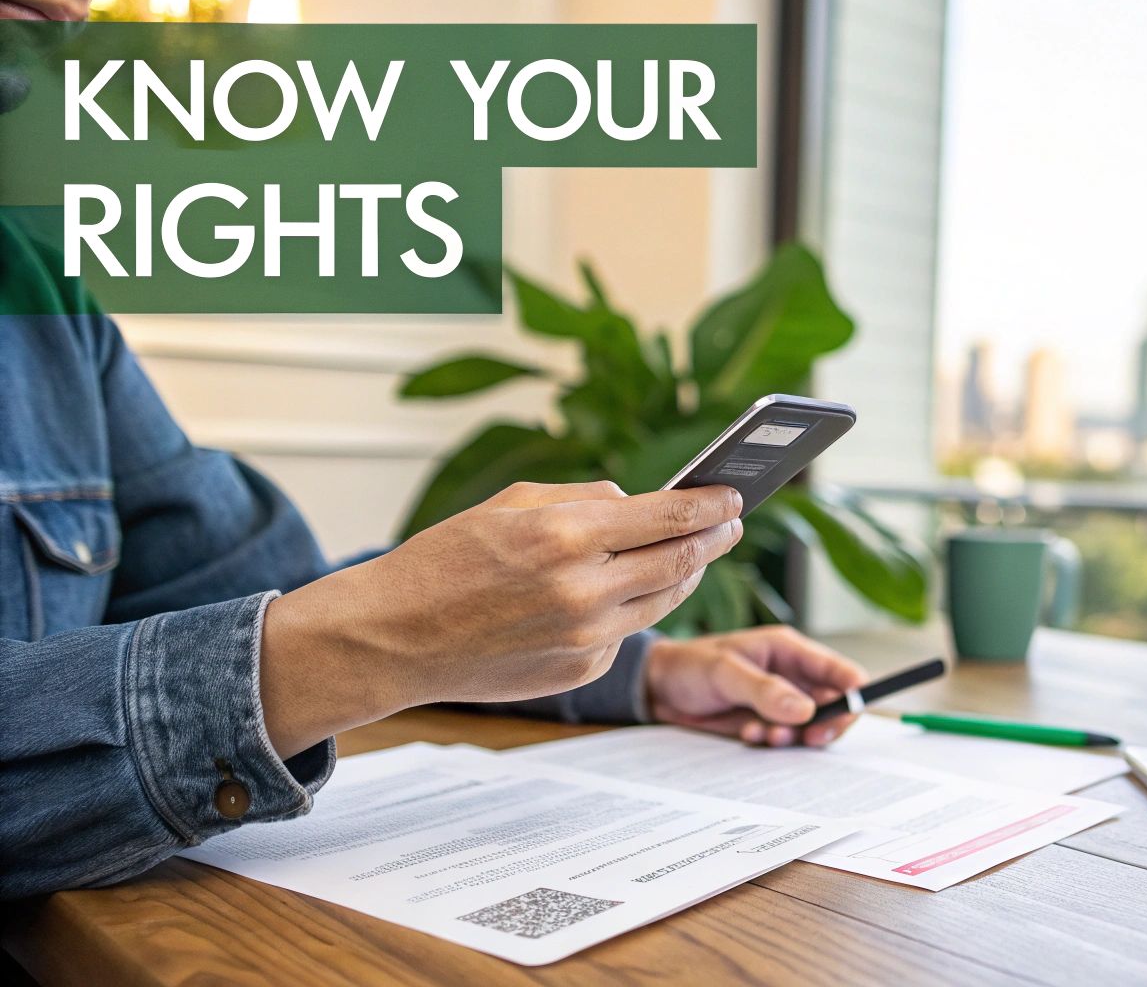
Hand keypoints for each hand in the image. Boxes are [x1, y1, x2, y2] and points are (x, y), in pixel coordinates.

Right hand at [259, 480, 743, 756]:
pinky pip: (626, 632)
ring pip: (663, 601)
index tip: (733, 496)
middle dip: (715, 539)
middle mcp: (584, 590)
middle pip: (680, 561)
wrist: (394, 639)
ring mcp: (586, 638)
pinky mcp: (581, 669)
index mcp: (566, 535)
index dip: (710, 504)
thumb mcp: (511, 504)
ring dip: (688, 574)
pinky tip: (629, 592)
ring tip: (697, 553)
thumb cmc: (445, 561)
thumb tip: (640, 503)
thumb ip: (584, 498)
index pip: (668, 516)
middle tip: (731, 524)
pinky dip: (634, 608)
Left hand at [644, 627, 867, 746]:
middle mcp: (792, 677)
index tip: (847, 714)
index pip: (840, 672)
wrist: (658, 689)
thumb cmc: (691, 667)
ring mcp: (781, 702)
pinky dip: (773, 743)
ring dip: (795, 737)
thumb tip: (805, 710)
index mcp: (790, 651)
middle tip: (809, 738)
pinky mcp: (767, 723)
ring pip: (812, 727)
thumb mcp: (726, 673)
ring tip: (765, 736)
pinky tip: (748, 735)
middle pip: (834, 704)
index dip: (854, 693)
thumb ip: (765, 691)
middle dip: (826, 723)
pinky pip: (786, 740)